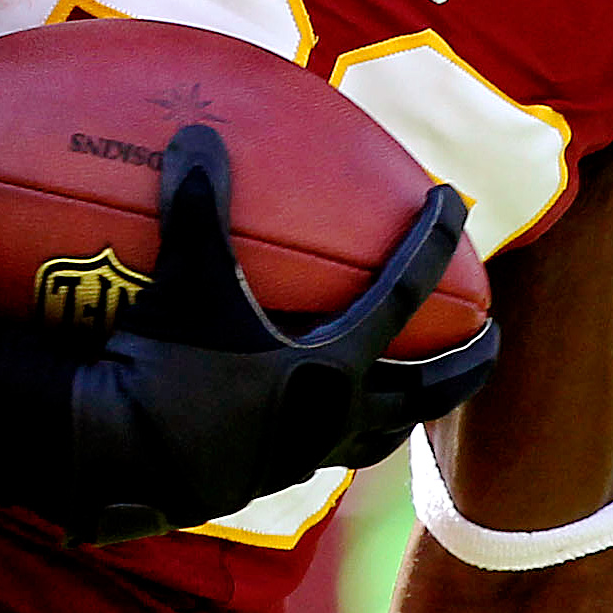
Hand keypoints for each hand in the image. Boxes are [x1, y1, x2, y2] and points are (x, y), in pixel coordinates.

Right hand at [62, 124, 486, 541]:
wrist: (118, 464)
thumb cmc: (162, 368)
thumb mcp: (185, 278)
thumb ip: (197, 204)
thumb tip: (197, 133)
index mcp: (333, 363)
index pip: (404, 292)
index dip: (433, 240)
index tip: (455, 201)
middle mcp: (333, 414)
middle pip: (428, 391)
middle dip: (470, 364)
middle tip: (494, 338)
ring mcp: (302, 454)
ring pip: (379, 434)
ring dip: (407, 410)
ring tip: (417, 394)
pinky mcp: (263, 479)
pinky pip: (319, 453)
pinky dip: (334, 431)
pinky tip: (311, 416)